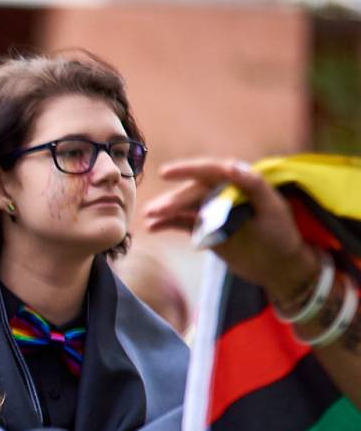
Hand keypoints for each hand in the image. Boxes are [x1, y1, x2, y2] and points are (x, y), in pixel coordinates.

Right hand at [143, 158, 321, 302]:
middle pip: (192, 192)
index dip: (188, 170)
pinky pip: (182, 223)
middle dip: (173, 200)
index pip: (211, 171)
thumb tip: (230, 166)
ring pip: (184, 207)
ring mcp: (211, 211)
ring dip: (165, 210)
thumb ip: (253, 185)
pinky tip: (153, 227)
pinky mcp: (204, 228)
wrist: (278, 265)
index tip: (165, 173)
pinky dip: (167, 224)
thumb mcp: (272, 209)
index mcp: (239, 183)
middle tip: (154, 210)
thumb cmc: (281, 234)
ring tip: (148, 217)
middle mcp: (222, 193)